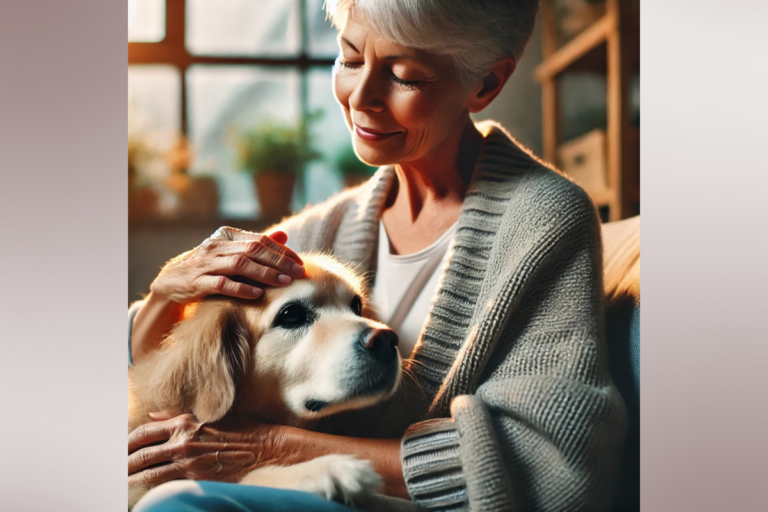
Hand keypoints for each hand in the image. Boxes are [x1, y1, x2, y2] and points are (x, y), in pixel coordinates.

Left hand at [128, 412, 283, 488]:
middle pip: (139, 455)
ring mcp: (188, 462)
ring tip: (120, 487)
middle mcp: (182, 441)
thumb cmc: (242, 431)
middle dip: (122, 465)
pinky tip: (143, 497)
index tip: (117, 450)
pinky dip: (150, 493)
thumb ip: (178, 417)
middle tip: (112, 472)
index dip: (126, 442)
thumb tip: (153, 416)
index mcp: (184, 422)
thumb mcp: (210, 418)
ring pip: (147, 475)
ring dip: (130, 482)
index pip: (143, 432)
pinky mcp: (196, 480)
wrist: (266, 448)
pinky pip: (164, 488)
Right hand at [150, 228, 304, 303]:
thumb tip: (284, 236)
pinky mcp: (197, 282)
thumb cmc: (208, 267)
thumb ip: (256, 244)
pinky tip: (257, 294)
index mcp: (227, 236)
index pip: (260, 240)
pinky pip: (221, 284)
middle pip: (253, 251)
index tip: (300, 262)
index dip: (282, 251)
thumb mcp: (231, 252)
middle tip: (298, 272)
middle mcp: (216, 246)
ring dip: (264, 274)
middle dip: (279, 261)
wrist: (171, 282)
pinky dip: (240, 288)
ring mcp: (206, 263)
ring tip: (284, 282)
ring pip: (240, 265)